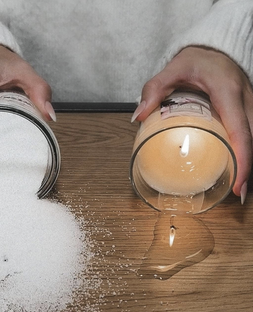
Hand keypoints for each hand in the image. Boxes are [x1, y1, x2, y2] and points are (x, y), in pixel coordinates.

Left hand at [132, 46, 252, 200]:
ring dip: (249, 162)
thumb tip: (139, 116)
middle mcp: (245, 100)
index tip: (238, 184)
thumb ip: (155, 89)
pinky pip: (251, 132)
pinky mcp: (248, 109)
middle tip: (237, 194)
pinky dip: (247, 151)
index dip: (243, 159)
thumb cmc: (197, 59)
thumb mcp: (174, 68)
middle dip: (249, 169)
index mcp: (228, 92)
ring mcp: (250, 104)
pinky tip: (238, 168)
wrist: (216, 48)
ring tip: (238, 187)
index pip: (241, 131)